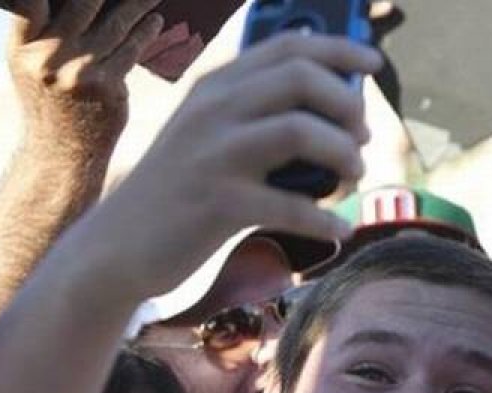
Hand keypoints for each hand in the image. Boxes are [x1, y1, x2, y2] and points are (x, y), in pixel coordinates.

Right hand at [8, 0, 163, 151]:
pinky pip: (131, 49)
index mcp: (23, 48)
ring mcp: (78, 71)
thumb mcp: (31, 66)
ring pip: (114, 25)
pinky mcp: (106, 85)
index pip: (28, 4)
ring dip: (137, 5)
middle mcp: (47, 57)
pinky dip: (146, 32)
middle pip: (82, 5)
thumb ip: (44, 32)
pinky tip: (156, 21)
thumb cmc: (51, 100)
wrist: (63, 150)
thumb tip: (89, 3)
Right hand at [77, 32, 382, 302]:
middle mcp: (213, 110)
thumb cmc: (182, 190)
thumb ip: (257, 112)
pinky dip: (326, 218)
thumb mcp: (209, 135)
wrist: (119, 245)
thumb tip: (336, 104)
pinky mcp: (218, 203)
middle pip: (300, 78)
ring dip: (344, 155)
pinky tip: (340, 228)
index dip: (338, 51)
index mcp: (216, 87)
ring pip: (300, 131)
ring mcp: (214, 154)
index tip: (372, 65)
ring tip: (354, 176)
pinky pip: (291, 206)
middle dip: (347, 106)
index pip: (286, 48)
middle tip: (362, 137)